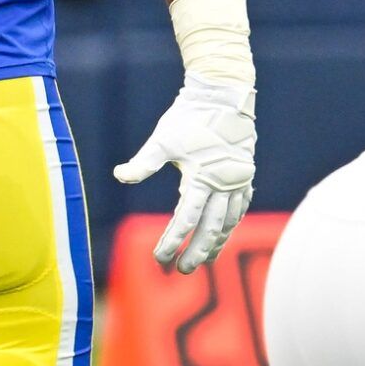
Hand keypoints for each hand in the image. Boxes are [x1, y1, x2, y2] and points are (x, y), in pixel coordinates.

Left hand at [113, 73, 255, 273]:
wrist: (224, 95)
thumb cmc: (189, 117)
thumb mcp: (163, 139)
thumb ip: (144, 162)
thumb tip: (120, 175)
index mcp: (202, 177)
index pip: (186, 218)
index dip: (173, 240)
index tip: (160, 257)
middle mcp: (224, 183)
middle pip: (211, 228)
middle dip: (196, 252)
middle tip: (181, 270)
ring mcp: (238, 181)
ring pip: (229, 222)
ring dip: (215, 243)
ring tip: (202, 260)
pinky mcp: (245, 176)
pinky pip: (239, 209)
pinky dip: (230, 225)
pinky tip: (222, 235)